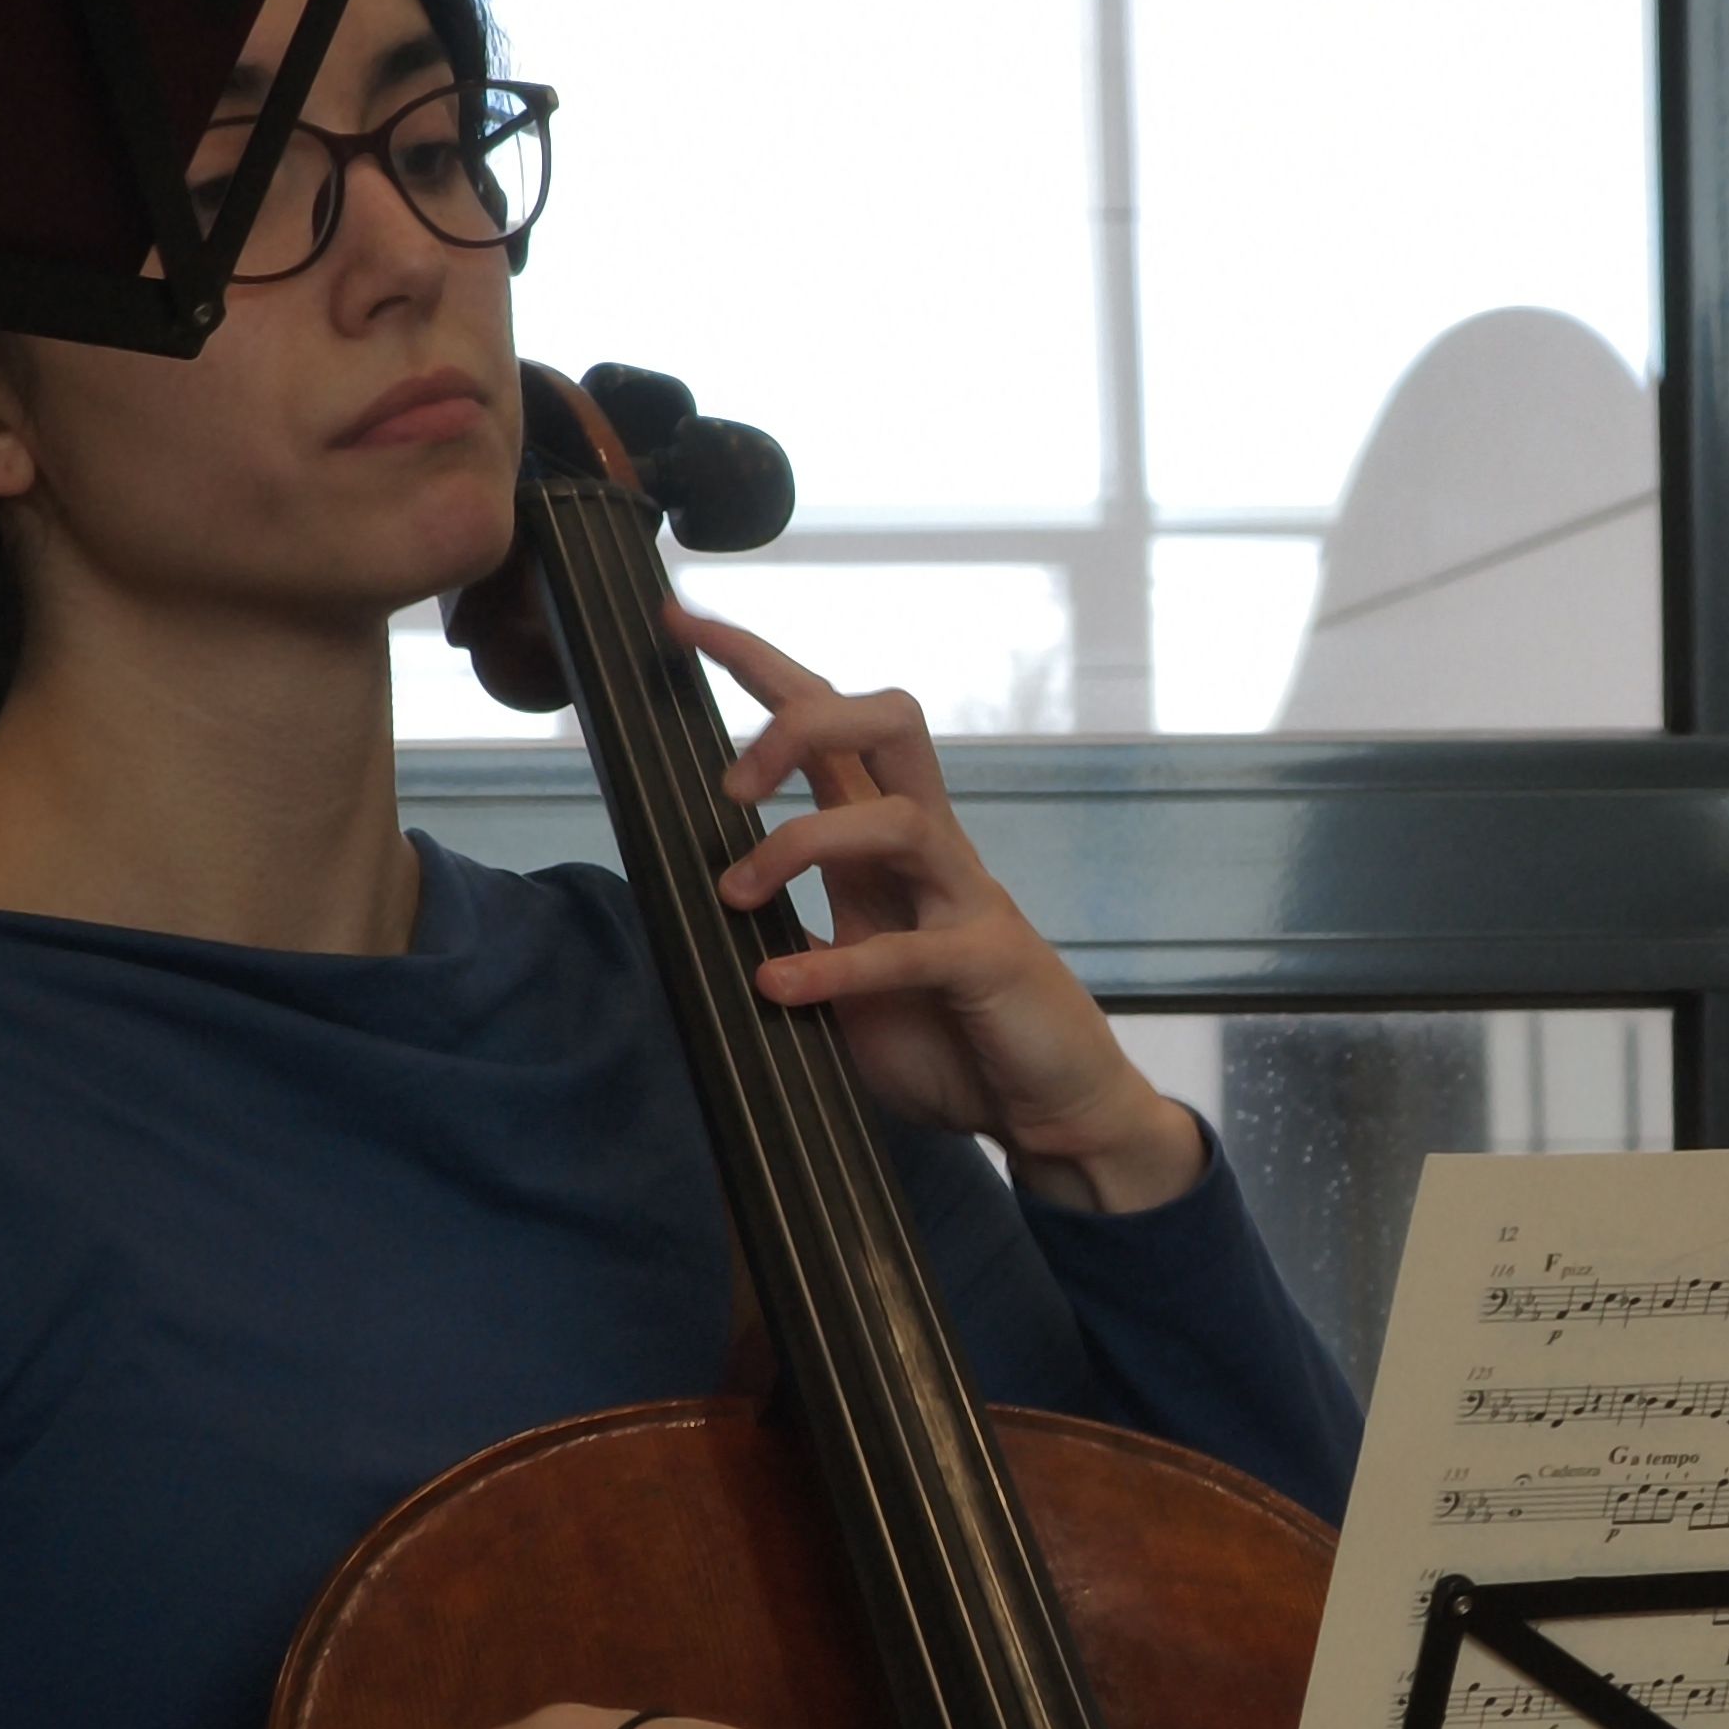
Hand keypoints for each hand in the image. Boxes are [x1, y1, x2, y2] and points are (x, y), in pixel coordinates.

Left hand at [666, 603, 1206, 1215]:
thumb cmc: (948, 1035)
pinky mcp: (987, 962)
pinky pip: (909, 948)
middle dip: (798, 721)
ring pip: (894, 817)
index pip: (829, 719)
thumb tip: (697, 921)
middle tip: (730, 783)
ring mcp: (963, 898)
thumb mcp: (845, 981)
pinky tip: (779, 988)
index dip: (757, 661)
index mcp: (884, 840)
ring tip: (736, 896)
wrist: (1048, 1107)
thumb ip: (790, 938)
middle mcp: (928, 848)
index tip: (680, 621)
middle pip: (885, 720)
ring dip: (799, 843)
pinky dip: (835, 967)